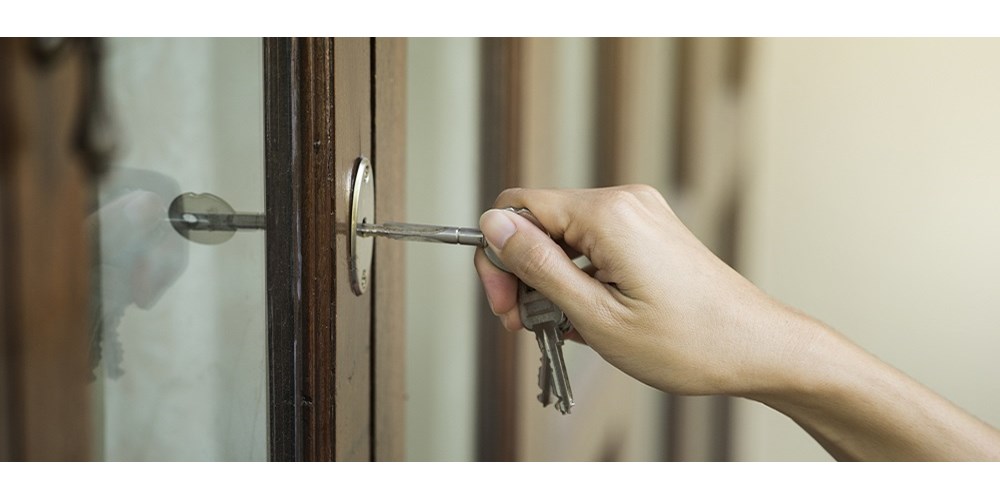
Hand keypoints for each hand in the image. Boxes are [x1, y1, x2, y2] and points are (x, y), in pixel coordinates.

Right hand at [474, 185, 808, 396]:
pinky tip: (587, 316)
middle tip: (527, 325)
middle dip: (522, 274)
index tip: (504, 304)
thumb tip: (492, 224)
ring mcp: (640, 214)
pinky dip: (579, 278)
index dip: (496, 255)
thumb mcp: (594, 314)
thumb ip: (537, 265)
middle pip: (539, 222)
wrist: (757, 348)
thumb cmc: (687, 342)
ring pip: (564, 237)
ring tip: (564, 328)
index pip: (517, 207)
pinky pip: (592, 245)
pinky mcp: (649, 231)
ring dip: (551, 282)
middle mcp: (623, 202)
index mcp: (606, 215)